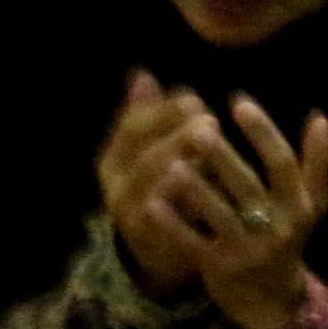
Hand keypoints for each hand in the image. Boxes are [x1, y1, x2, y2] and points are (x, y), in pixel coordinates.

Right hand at [99, 73, 222, 298]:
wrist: (158, 253)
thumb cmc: (163, 191)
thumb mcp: (155, 152)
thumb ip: (151, 118)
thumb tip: (143, 75)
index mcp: (113, 160)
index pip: (133, 128)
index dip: (163, 113)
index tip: (195, 100)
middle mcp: (115, 187)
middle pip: (144, 156)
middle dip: (177, 137)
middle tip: (210, 122)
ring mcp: (129, 216)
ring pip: (154, 187)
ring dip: (183, 165)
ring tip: (212, 148)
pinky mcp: (149, 243)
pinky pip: (167, 220)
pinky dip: (189, 202)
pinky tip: (214, 188)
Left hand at [175, 97, 327, 328]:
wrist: (273, 301)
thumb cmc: (287, 240)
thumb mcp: (309, 206)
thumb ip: (317, 164)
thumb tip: (320, 117)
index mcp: (298, 205)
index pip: (281, 163)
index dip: (262, 132)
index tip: (238, 102)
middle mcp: (276, 227)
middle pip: (247, 186)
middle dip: (222, 157)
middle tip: (197, 127)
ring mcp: (247, 250)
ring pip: (220, 215)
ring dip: (196, 189)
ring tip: (172, 163)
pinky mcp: (221, 269)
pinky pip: (193, 243)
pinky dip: (173, 224)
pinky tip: (152, 203)